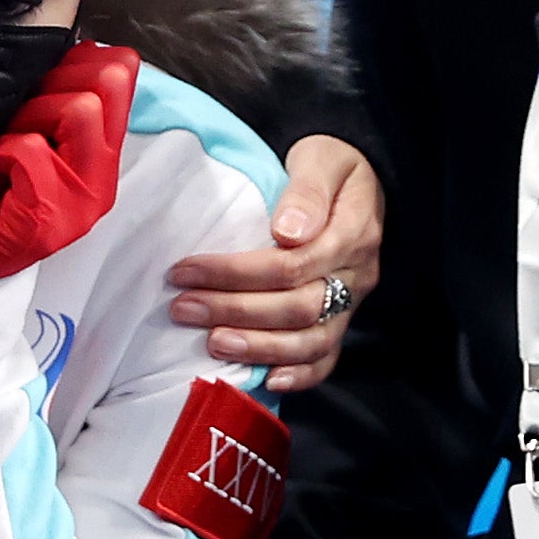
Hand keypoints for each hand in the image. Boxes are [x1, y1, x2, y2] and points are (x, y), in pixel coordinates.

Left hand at [0, 43, 140, 279]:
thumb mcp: (24, 126)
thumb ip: (55, 91)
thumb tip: (81, 43)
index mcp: (102, 151)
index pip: (122, 70)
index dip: (76, 60)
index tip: (40, 85)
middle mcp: (102, 178)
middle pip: (104, 83)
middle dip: (49, 86)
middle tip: (16, 120)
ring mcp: (82, 203)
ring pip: (78, 110)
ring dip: (26, 118)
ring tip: (2, 146)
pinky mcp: (50, 220)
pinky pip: (30, 151)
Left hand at [167, 136, 379, 391]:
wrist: (353, 179)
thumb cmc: (328, 164)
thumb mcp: (320, 158)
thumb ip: (307, 191)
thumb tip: (288, 232)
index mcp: (353, 233)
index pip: (292, 264)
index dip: (236, 273)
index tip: (186, 270)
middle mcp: (356, 275)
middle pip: (297, 307)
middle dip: (235, 311)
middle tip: (183, 308)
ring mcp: (351, 303)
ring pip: (310, 341)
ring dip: (258, 347)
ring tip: (211, 343)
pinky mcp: (342, 321)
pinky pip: (327, 358)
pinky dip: (299, 375)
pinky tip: (266, 379)